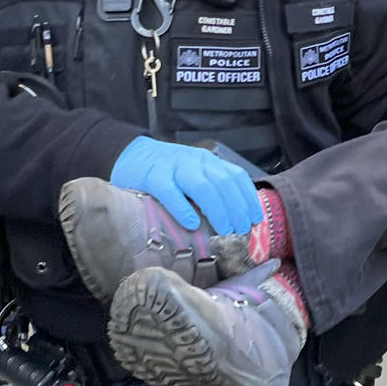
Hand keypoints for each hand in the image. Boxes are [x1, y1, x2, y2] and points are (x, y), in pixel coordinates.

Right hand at [109, 136, 262, 234]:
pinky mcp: (152, 176)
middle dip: (237, 207)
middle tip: (242, 229)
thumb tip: (237, 217)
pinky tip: (192, 224)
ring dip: (218, 209)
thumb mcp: (195, 174)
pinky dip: (183, 208)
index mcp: (207, 161)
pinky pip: (170, 192)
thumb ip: (213, 189)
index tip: (255, 219)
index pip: (236, 176)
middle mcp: (194, 161)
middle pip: (223, 182)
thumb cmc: (167, 172)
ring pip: (202, 185)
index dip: (248, 198)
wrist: (130, 155)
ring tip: (225, 230)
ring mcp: (173, 167)